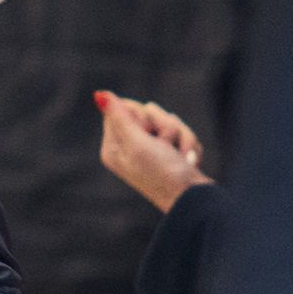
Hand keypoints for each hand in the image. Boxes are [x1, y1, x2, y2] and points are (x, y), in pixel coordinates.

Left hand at [96, 93, 209, 211]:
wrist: (194, 199)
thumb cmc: (163, 174)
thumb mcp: (137, 143)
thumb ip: (119, 117)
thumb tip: (98, 94)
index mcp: (114, 146)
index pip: (122, 108)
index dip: (140, 115)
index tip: (147, 133)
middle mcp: (129, 147)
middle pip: (147, 110)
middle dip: (164, 125)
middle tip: (164, 147)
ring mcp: (151, 150)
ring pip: (168, 119)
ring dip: (180, 135)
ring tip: (180, 157)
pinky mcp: (170, 153)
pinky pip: (182, 132)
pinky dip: (188, 144)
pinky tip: (188, 162)